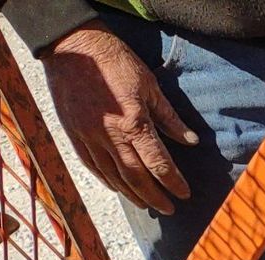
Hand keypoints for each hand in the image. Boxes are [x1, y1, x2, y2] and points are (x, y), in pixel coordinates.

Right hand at [41, 23, 196, 214]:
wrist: (73, 46)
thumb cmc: (115, 62)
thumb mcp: (150, 86)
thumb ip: (170, 118)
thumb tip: (191, 141)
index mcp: (134, 124)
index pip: (159, 164)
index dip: (174, 183)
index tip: (184, 194)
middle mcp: (111, 136)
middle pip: (136, 178)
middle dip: (154, 197)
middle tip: (168, 209)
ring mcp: (89, 137)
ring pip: (113, 176)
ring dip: (132, 194)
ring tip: (146, 204)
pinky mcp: (74, 133)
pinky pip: (92, 165)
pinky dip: (107, 180)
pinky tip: (117, 188)